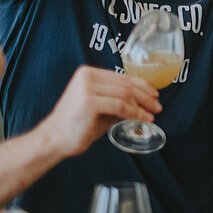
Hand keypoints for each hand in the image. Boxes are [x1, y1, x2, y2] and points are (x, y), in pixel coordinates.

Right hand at [39, 66, 161, 157]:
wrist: (53, 140)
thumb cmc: (78, 125)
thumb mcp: (101, 106)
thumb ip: (118, 99)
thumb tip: (144, 99)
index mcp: (88, 73)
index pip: (122, 77)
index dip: (142, 85)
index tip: (155, 94)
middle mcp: (87, 76)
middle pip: (125, 84)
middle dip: (145, 96)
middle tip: (158, 106)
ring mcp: (87, 88)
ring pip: (125, 95)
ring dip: (142, 106)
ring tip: (152, 115)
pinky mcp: (89, 101)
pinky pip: (120, 106)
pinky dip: (134, 113)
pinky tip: (143, 119)